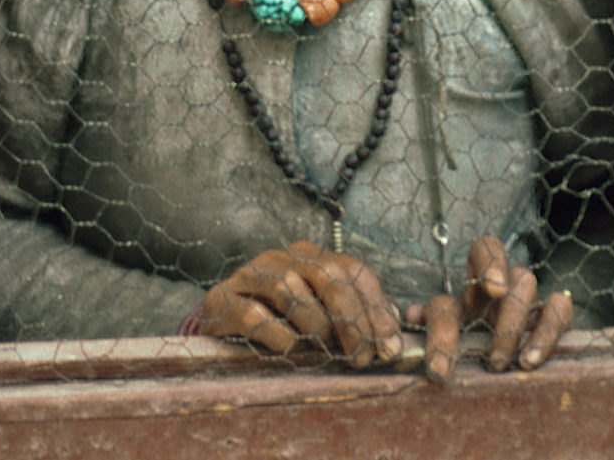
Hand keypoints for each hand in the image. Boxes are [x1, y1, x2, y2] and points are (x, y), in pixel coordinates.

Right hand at [196, 241, 404, 368]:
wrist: (220, 321)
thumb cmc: (277, 318)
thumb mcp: (318, 311)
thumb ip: (353, 312)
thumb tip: (393, 324)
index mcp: (310, 257)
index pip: (352, 271)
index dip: (376, 308)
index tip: (390, 347)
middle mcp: (282, 258)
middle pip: (327, 276)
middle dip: (352, 319)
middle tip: (362, 357)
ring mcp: (250, 276)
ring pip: (290, 289)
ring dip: (315, 324)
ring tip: (325, 352)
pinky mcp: (223, 300)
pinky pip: (253, 314)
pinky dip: (277, 333)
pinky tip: (289, 348)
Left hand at [405, 235, 573, 381]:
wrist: (491, 361)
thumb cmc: (463, 343)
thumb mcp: (444, 331)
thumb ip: (429, 321)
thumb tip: (411, 314)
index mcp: (475, 282)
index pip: (485, 248)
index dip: (491, 261)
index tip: (494, 289)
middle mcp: (503, 283)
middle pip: (509, 276)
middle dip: (502, 320)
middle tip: (491, 361)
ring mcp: (528, 299)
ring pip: (529, 286)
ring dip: (517, 327)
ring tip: (505, 364)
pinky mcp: (552, 318)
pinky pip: (560, 311)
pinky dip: (548, 334)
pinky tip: (530, 361)